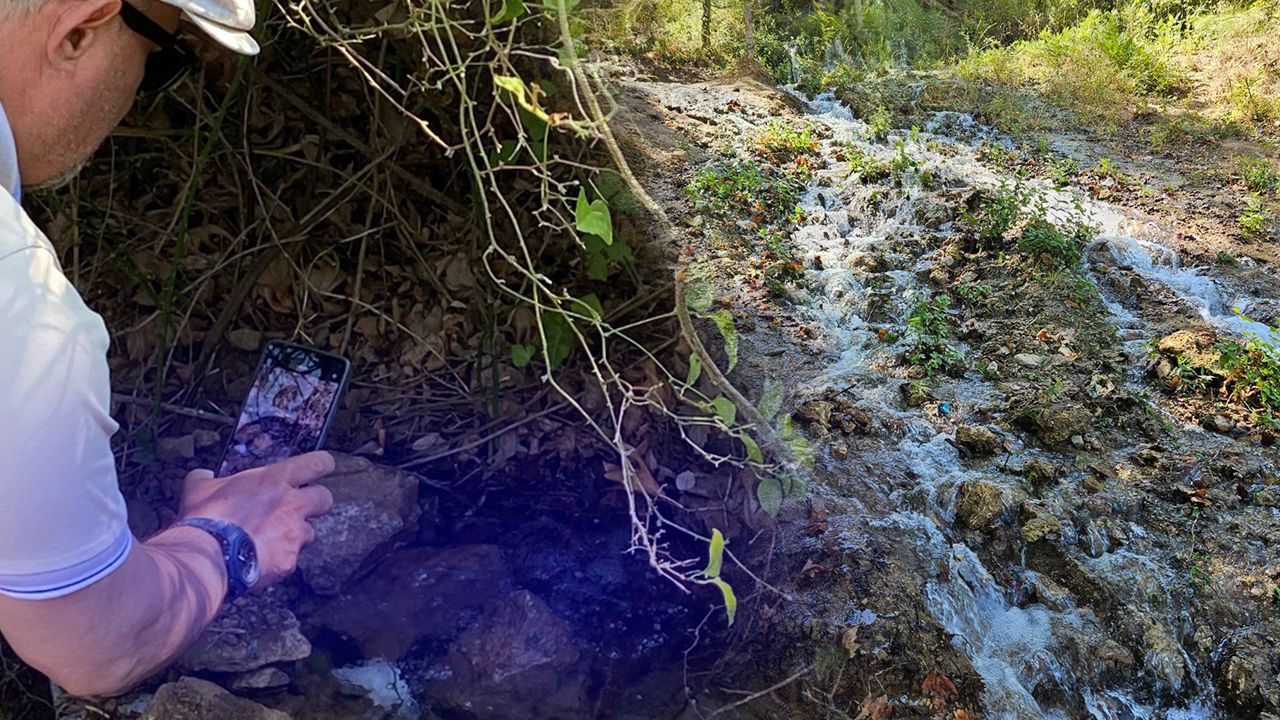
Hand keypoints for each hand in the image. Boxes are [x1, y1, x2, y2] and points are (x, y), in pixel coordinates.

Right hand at [179, 451, 334, 588]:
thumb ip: (206, 479)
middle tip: (300, 507)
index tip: (321, 466)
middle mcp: (292, 505)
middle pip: (325, 498)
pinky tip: (263, 561)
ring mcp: (294, 534)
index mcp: (275, 480)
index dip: (322, 464)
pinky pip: (292, 559)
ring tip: (274, 539)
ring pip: (310, 532)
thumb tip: (202, 475)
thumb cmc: (206, 519)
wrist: (208, 557)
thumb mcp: (199, 489)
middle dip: (316, 502)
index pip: (317, 463)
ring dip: (297, 534)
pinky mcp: (289, 561)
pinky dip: (281, 559)